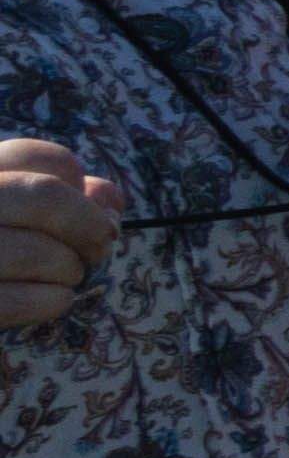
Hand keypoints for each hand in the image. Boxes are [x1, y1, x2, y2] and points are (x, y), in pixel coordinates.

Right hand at [0, 135, 118, 332]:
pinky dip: (53, 300)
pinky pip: (15, 301)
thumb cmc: (6, 260)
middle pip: (43, 195)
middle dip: (89, 224)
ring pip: (36, 251)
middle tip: (100, 246)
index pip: (28, 156)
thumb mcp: (22, 220)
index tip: (87, 204)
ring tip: (67, 275)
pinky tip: (56, 299)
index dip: (73, 181)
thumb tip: (108, 199)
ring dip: (70, 268)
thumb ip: (63, 201)